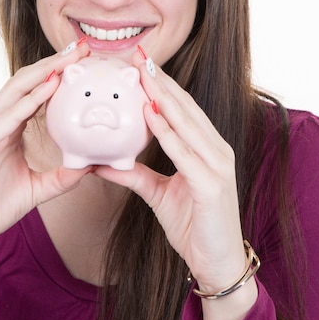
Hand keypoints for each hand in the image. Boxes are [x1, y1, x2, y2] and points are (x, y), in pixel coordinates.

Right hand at [0, 40, 91, 262]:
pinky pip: (9, 115)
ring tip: (69, 58)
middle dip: (54, 61)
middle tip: (81, 48)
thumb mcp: (38, 188)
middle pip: (27, 81)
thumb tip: (90, 166)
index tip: (83, 61)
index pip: (34, 91)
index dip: (57, 73)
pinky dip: (30, 99)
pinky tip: (51, 86)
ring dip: (44, 70)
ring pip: (16, 89)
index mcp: (9, 127)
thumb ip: (62, 176)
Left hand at [96, 49, 247, 294]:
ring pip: (186, 122)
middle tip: (138, 56)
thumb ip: (134, 174)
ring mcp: (217, 164)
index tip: (139, 64)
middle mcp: (216, 149)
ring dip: (162, 95)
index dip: (160, 85)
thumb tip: (100, 162)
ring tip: (141, 73)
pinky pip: (184, 152)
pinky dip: (167, 131)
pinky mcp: (212, 184)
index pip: (181, 109)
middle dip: (160, 80)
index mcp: (207, 148)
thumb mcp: (158, 194)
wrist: (217, 263)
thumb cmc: (194, 225)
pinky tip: (149, 114)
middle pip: (185, 107)